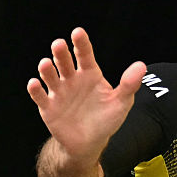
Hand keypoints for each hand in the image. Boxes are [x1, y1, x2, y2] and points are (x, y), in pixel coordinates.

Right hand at [27, 27, 145, 161]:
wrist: (89, 144)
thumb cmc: (106, 120)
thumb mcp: (121, 103)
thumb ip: (128, 85)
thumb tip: (141, 66)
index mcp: (89, 74)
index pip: (84, 55)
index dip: (81, 43)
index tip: (77, 32)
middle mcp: (72, 79)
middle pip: (64, 62)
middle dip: (60, 53)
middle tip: (58, 45)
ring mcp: (58, 92)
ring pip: (49, 76)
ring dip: (46, 69)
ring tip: (46, 64)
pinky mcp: (48, 107)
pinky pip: (40, 96)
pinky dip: (35, 90)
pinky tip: (35, 84)